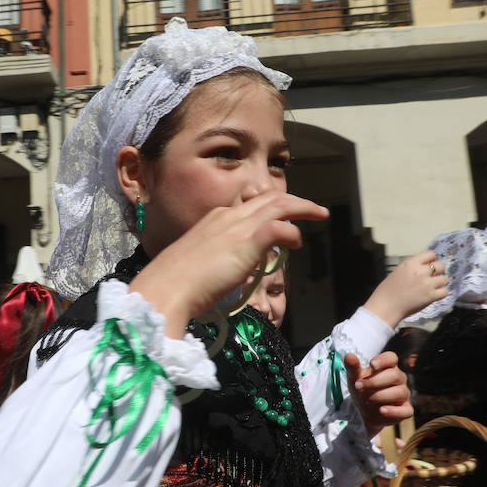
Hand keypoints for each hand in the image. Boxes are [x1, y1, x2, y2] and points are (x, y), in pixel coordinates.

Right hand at [130, 190, 327, 336]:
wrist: (167, 288)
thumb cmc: (175, 284)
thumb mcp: (196, 264)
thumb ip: (214, 262)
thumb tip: (225, 271)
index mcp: (213, 218)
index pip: (247, 205)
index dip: (268, 208)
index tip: (279, 216)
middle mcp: (227, 215)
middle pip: (268, 198)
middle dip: (292, 200)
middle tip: (310, 208)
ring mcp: (238, 225)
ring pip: (279, 205)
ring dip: (302, 207)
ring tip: (319, 214)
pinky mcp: (249, 240)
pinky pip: (281, 227)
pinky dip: (293, 232)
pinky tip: (298, 242)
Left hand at [345, 351, 411, 437]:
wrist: (365, 412)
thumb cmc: (363, 390)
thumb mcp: (354, 378)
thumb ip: (353, 367)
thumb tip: (349, 356)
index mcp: (388, 367)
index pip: (391, 358)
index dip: (383, 360)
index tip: (371, 364)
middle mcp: (399, 379)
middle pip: (395, 375)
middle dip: (375, 381)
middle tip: (358, 387)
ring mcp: (404, 394)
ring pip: (400, 392)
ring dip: (381, 396)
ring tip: (366, 399)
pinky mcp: (406, 409)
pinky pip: (406, 410)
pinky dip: (394, 411)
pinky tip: (381, 410)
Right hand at [363, 250, 448, 328]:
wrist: (385, 307)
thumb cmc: (387, 292)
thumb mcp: (398, 272)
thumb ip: (412, 268)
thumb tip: (423, 267)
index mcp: (410, 263)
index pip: (430, 254)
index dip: (432, 260)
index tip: (430, 265)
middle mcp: (420, 271)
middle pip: (440, 265)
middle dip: (438, 271)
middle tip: (433, 277)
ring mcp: (426, 284)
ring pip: (445, 278)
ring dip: (441, 282)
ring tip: (434, 287)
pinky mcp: (430, 296)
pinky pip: (445, 291)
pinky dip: (441, 293)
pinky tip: (435, 295)